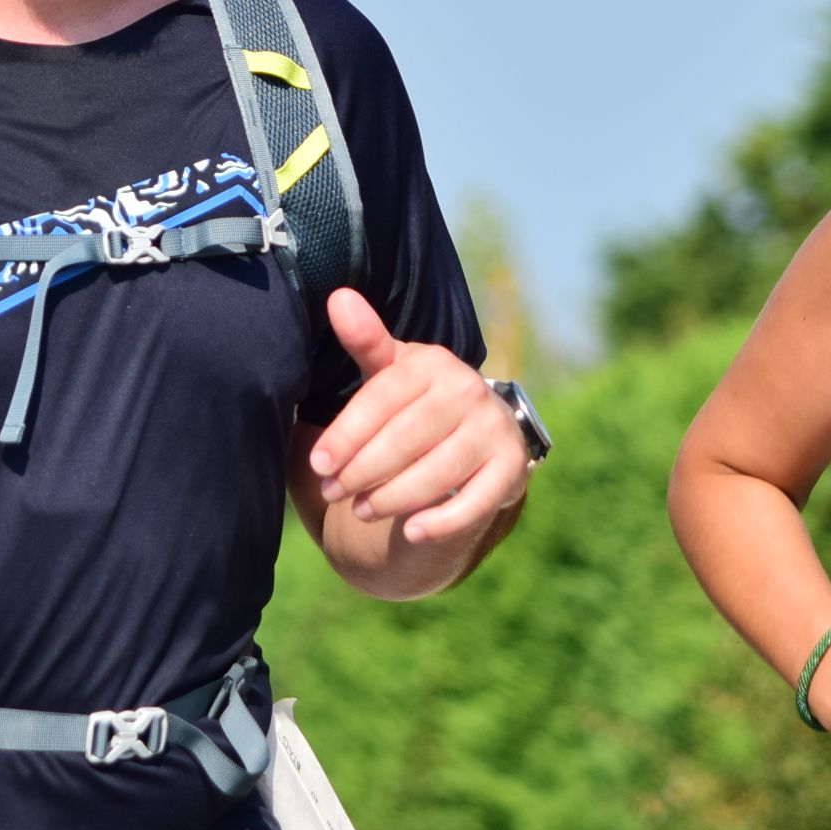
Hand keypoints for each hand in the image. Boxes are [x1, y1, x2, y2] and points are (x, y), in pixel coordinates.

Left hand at [304, 291, 530, 546]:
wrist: (478, 429)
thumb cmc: (417, 400)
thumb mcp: (391, 370)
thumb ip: (365, 341)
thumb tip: (338, 297)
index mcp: (433, 363)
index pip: (385, 397)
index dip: (349, 432)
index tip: (319, 463)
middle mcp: (469, 391)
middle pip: (409, 437)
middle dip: (364, 469)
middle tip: (333, 491)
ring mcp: (494, 430)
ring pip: (439, 471)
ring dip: (395, 497)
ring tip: (361, 510)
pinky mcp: (511, 469)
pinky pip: (477, 501)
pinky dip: (444, 520)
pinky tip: (411, 532)